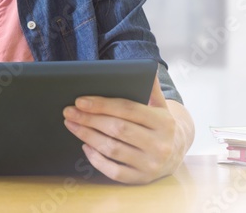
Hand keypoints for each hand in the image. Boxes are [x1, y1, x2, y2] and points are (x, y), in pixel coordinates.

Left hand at [62, 74, 189, 183]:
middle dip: (89, 119)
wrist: (176, 151)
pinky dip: (97, 159)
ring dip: (87, 136)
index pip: (128, 110)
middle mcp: (159, 145)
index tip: (80, 100)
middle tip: (69, 112)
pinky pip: (114, 172)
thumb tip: (146, 65)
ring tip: (71, 125)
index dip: (102, 104)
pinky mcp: (141, 179)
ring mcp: (150, 165)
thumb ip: (151, 86)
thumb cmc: (159, 123)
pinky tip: (85, 146)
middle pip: (117, 129)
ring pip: (113, 150)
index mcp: (163, 122)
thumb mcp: (160, 104)